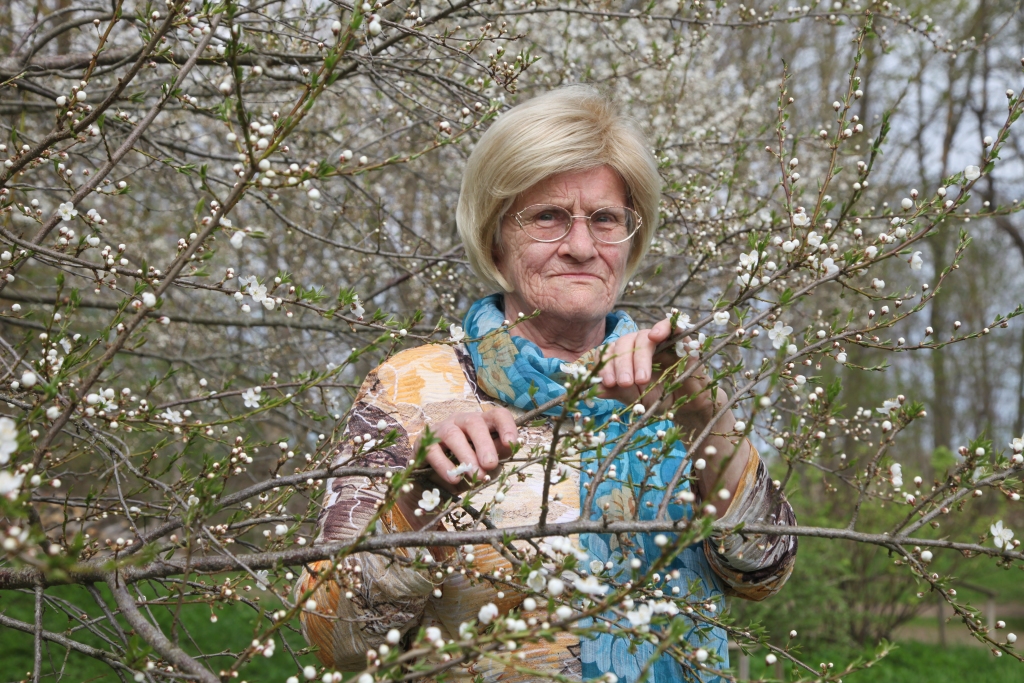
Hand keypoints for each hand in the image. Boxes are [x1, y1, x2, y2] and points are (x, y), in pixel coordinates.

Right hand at [418, 408, 518, 494]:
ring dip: (466, 456)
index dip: (506, 426)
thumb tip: (509, 450)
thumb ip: (497, 454)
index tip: (512, 444)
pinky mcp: (425, 443)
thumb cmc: (464, 466)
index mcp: (481, 423)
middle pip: (474, 422)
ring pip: (453, 435)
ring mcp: (442, 430)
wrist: (431, 478)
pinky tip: (454, 479)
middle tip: (490, 464)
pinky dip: (445, 466)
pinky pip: (434, 451)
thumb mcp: (484, 461)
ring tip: (474, 475)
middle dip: (484, 444)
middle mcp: (462, 421)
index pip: (497, 415)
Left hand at [596, 318, 713, 414]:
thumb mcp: (635, 398)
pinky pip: (671, 325)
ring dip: (639, 357)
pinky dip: (662, 327)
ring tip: (641, 379)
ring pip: (643, 337)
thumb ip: (616, 391)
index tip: (607, 383)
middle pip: (624, 343)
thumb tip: (592, 388)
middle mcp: (639, 345)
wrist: (688, 407)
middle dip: (621, 364)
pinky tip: (655, 336)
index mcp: (625, 356)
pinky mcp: (680, 338)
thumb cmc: (659, 399)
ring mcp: (659, 340)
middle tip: (625, 383)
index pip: (610, 351)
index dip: (606, 365)